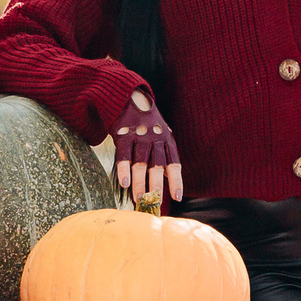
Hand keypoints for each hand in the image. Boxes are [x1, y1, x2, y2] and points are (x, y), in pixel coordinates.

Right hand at [113, 88, 184, 202]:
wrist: (128, 97)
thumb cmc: (147, 122)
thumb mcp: (161, 134)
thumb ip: (165, 155)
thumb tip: (170, 178)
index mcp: (167, 140)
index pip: (174, 163)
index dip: (176, 180)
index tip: (177, 197)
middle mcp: (155, 139)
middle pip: (158, 165)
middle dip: (156, 185)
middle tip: (154, 202)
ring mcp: (140, 136)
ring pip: (141, 163)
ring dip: (139, 182)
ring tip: (139, 198)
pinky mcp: (124, 134)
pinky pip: (124, 155)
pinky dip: (124, 170)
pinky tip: (124, 183)